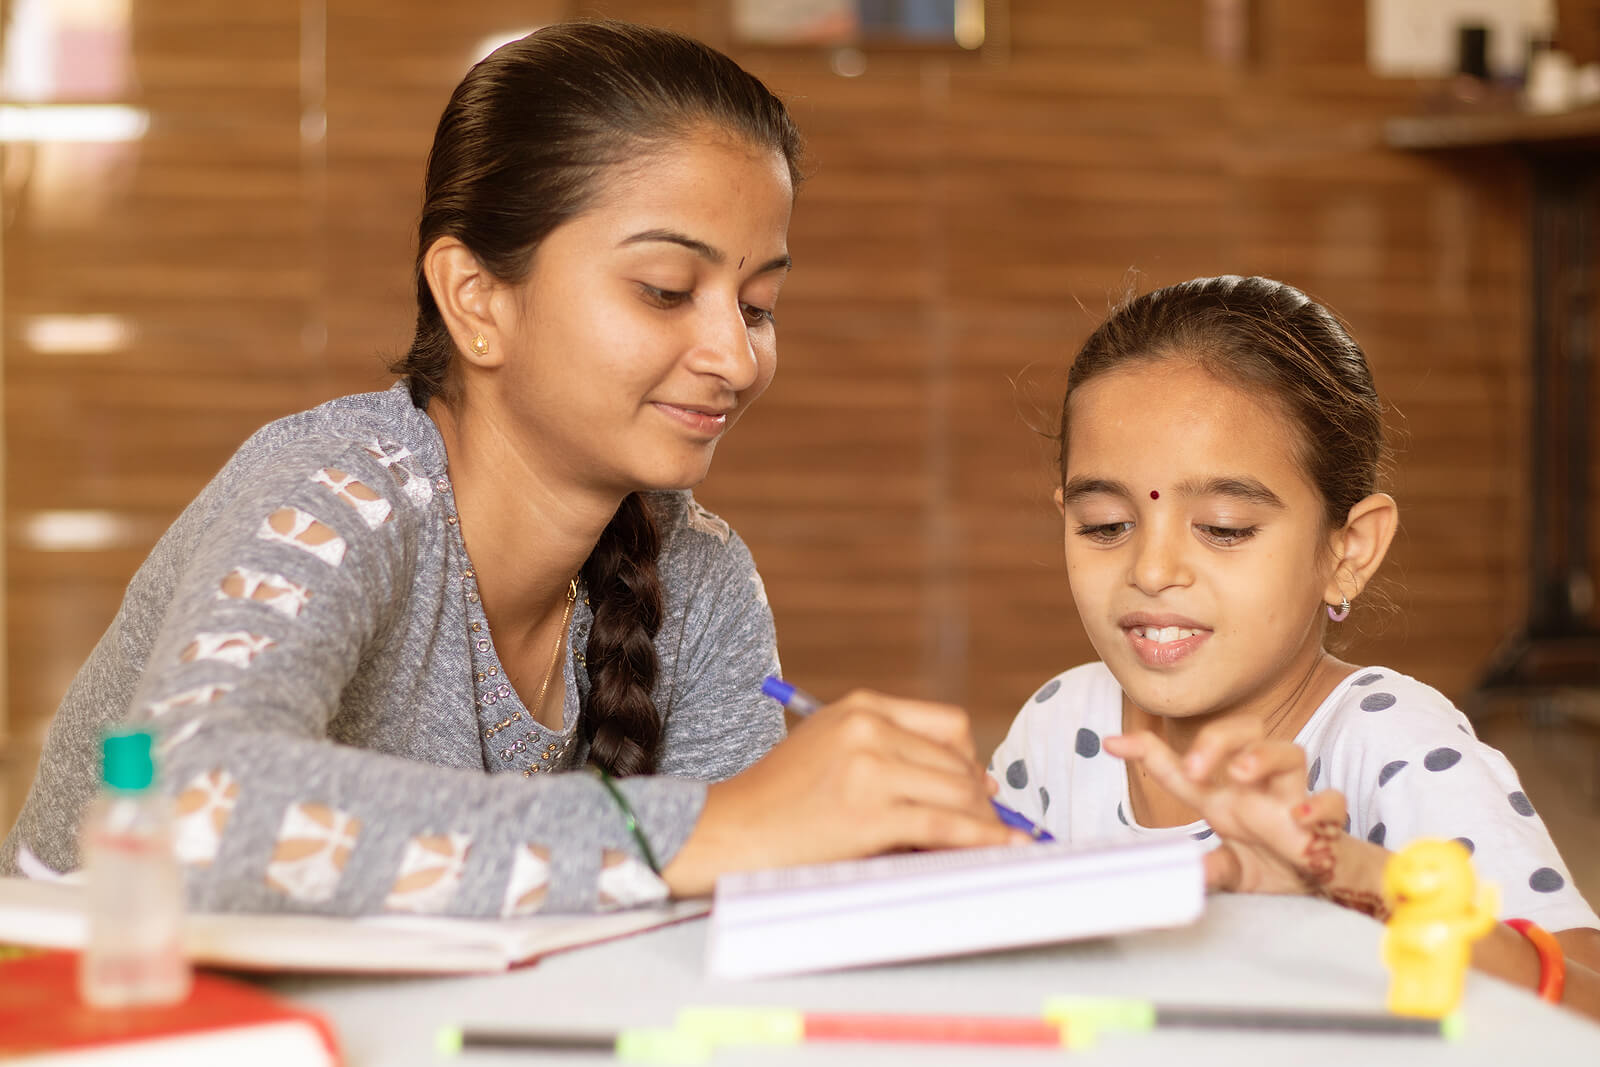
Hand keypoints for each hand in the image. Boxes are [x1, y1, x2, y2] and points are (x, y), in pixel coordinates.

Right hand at [663, 690, 1024, 895]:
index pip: (949, 725)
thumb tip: (971, 784)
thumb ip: (889, 751)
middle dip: (980, 800)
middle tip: (992, 828)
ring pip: (958, 794)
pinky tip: (1002, 851)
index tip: (982, 790)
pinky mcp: (870, 813)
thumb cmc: (780, 799)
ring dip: (984, 823)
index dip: (972, 760)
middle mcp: (868, 728)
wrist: (730, 832)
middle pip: (958, 761)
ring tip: (995, 845)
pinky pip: (944, 827)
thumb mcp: (831, 749)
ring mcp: (869, 768)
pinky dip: (981, 841)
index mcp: (862, 707)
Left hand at [1103, 716, 1350, 895]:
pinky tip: (1301, 819)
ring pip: (1290, 752)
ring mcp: (1292, 800)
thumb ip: (1212, 869)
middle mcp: (1257, 788)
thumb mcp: (1231, 869)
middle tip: (1196, 768)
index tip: (1112, 743)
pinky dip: (1321, 806)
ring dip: (1264, 755)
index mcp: (1224, 796)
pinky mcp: (1327, 824)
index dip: (1146, 749)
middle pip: (1244, 731)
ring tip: (1243, 773)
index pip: (1181, 764)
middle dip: (1218, 739)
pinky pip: (1334, 802)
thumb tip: (1191, 874)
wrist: (1323, 886)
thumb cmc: (1271, 864)